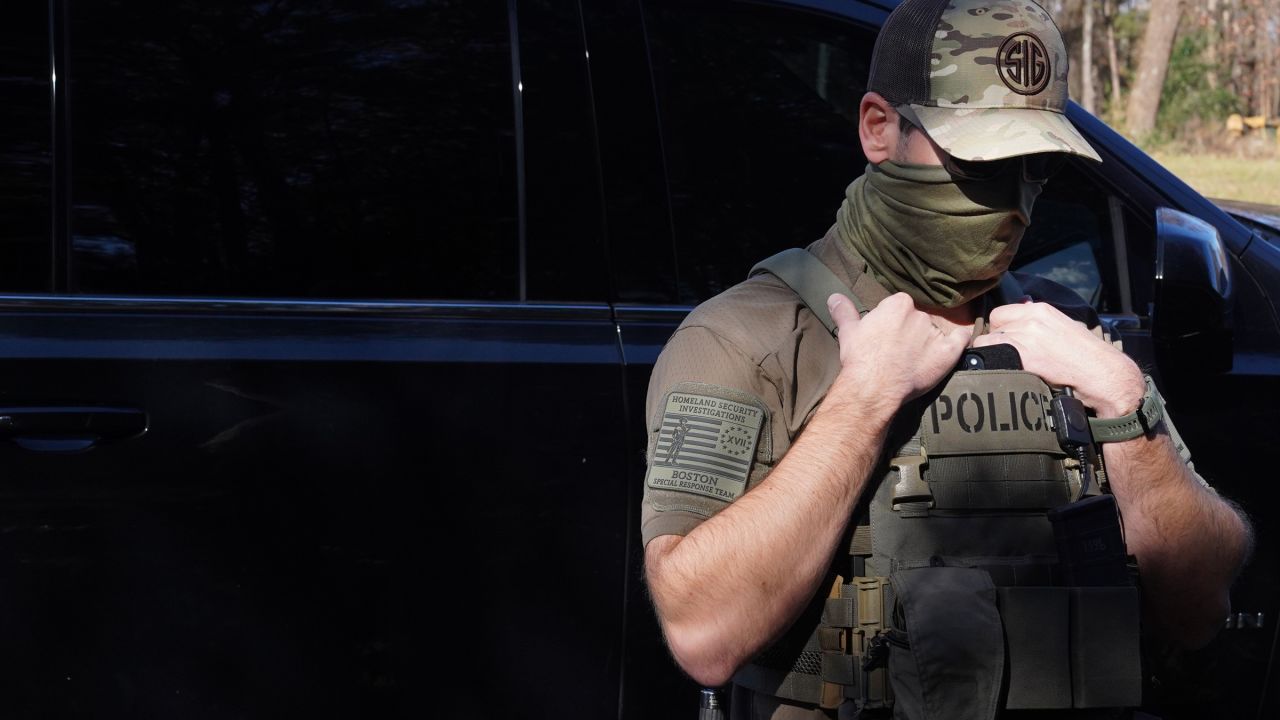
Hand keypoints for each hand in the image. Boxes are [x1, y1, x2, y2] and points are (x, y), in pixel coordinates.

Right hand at [827, 292, 968, 405]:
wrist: (873, 387)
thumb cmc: (860, 359)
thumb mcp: (848, 332)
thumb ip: (844, 311)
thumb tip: (834, 297)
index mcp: (897, 303)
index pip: (900, 306)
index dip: (894, 321)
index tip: (889, 334)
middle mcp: (919, 314)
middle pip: (918, 318)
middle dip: (911, 331)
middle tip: (900, 349)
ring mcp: (935, 333)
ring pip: (936, 330)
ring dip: (930, 341)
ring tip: (917, 359)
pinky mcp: (948, 352)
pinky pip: (962, 339)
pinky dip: (961, 339)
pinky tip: (957, 343)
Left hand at [971, 301, 1143, 416]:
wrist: (1102, 374)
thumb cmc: (1084, 356)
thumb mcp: (1062, 326)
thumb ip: (1038, 318)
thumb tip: (1021, 303)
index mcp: (1040, 310)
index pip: (999, 313)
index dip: (999, 328)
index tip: (1005, 340)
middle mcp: (1031, 319)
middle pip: (993, 326)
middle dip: (996, 341)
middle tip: (1009, 355)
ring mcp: (1025, 336)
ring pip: (988, 342)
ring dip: (995, 354)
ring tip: (1011, 365)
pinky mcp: (1022, 355)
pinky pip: (989, 355)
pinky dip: (993, 364)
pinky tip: (1008, 371)